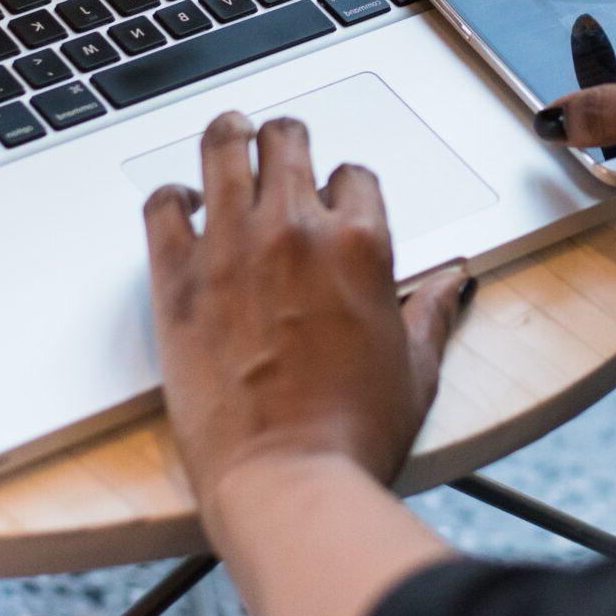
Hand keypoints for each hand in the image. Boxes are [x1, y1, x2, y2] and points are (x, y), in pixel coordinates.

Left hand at [143, 112, 468, 514]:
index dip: (343, 188)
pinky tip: (180, 205)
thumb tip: (452, 282)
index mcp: (361, 243)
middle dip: (285, 142)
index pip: (353, 176)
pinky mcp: (178, 278)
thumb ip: (431, 312)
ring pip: (223, 148)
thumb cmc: (353, 433)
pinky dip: (170, 197)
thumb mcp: (416, 368)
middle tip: (277, 151)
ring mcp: (232, 247)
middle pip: (286, 140)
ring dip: (228, 138)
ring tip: (228, 137)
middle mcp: (296, 230)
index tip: (332, 206)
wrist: (287, 478)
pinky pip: (162, 206)